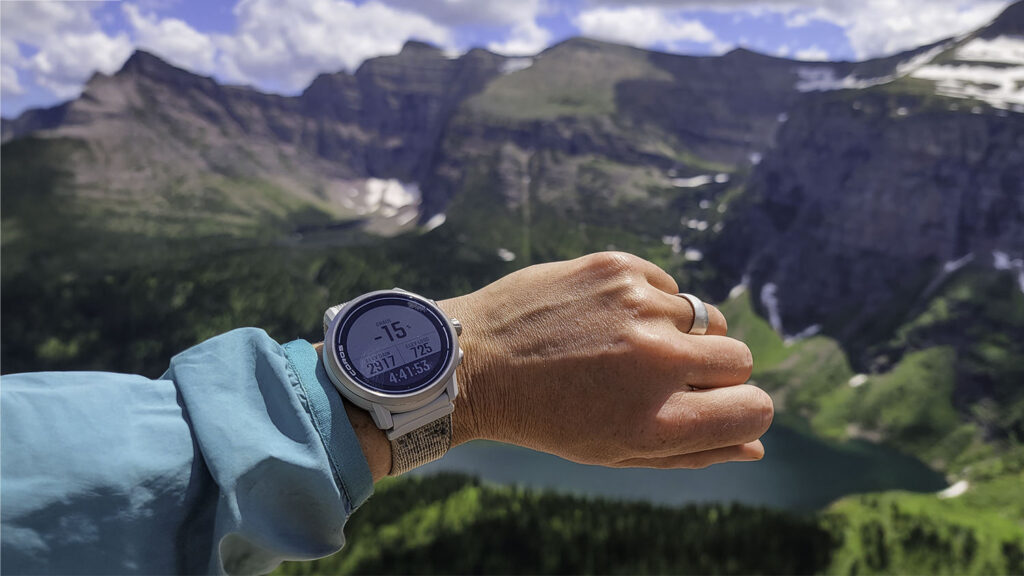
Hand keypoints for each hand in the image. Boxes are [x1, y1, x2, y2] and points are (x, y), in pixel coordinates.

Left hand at [440, 251, 772, 468]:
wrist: (472, 361)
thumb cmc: (547, 416)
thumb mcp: (616, 451)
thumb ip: (693, 452)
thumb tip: (756, 445)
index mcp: (658, 420)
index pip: (755, 410)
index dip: (742, 411)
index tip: (715, 406)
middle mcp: (656, 360)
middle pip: (739, 359)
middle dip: (711, 372)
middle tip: (660, 376)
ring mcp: (638, 306)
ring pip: (704, 318)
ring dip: (676, 335)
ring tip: (622, 346)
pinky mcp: (617, 268)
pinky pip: (667, 286)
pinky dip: (648, 303)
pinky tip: (604, 318)